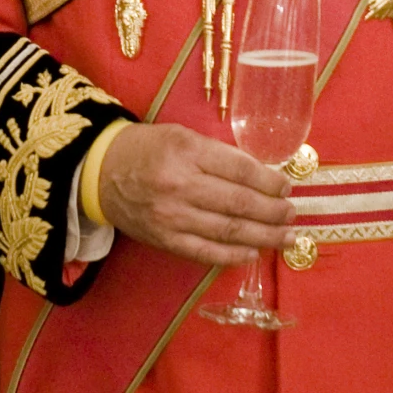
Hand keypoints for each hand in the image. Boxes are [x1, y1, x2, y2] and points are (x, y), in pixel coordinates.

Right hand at [95, 122, 295, 266]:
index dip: (270, 181)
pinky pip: (205, 252)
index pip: (240, 169)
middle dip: (273, 211)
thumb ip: (219, 154)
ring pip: (228, 231)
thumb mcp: (182, 136)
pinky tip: (253, 253)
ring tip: (286, 237)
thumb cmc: (147, 149)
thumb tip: (262, 175)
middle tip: (293, 214)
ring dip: (263, 236)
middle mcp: (180, 185)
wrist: (100, 172)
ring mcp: (172, 217)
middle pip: (239, 203)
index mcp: (187, 152)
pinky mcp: (164, 240)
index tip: (286, 186)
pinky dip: (233, 255)